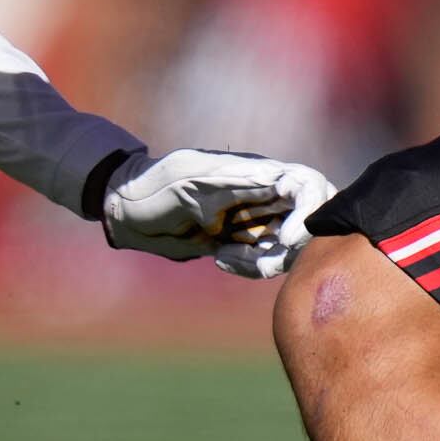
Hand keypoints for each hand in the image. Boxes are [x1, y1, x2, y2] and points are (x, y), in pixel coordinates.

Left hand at [102, 147, 337, 279]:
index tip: (284, 239)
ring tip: (224, 256)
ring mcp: (258, 220)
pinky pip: (266, 261)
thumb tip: (278, 178)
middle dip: (293, 248)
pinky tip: (220, 259)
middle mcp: (266, 196)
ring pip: (290, 248)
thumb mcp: (188, 177)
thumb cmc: (154, 185)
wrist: (128, 211)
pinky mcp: (246, 242)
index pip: (309, 184)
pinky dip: (250, 267)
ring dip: (265, 262)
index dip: (310, 212)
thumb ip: (233, 178)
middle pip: (311, 221)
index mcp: (258, 173)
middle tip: (260, 261)